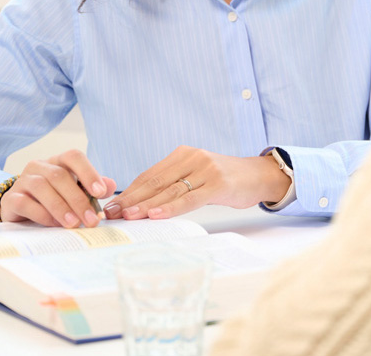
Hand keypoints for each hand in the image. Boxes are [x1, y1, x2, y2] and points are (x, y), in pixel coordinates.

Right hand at [0, 149, 116, 227]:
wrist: (19, 207)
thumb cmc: (53, 196)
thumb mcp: (74, 190)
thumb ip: (92, 187)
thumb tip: (110, 185)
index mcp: (58, 161)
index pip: (74, 157)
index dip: (88, 172)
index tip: (101, 192)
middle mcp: (39, 166)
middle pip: (60, 176)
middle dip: (78, 199)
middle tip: (91, 220)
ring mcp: (23, 180)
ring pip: (42, 187)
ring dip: (61, 207)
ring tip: (74, 223)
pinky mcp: (11, 198)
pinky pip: (25, 203)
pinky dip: (43, 214)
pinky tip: (54, 224)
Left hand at [104, 146, 290, 219]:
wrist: (259, 175)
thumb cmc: (226, 179)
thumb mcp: (199, 175)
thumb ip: (176, 183)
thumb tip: (144, 203)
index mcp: (184, 154)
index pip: (150, 174)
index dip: (129, 191)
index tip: (112, 205)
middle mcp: (193, 158)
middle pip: (155, 181)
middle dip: (131, 199)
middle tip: (112, 213)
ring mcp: (206, 170)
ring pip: (169, 190)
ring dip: (146, 205)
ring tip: (128, 215)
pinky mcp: (218, 184)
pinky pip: (190, 198)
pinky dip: (171, 207)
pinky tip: (156, 214)